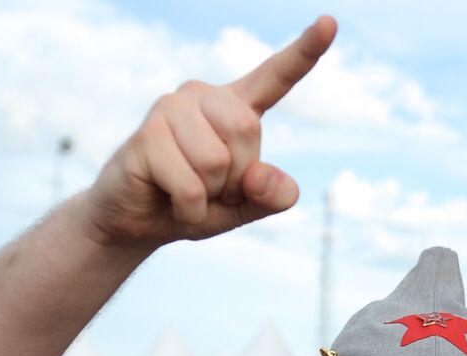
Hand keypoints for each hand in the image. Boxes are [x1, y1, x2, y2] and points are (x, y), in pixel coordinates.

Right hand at [81, 17, 336, 248]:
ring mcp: (171, 108)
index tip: (330, 22)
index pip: (276, 77)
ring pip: (217, 160)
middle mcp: (203, 97)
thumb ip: (270, 196)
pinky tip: (171, 201)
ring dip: (209, 194)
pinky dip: (190, 208)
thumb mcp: (244, 208)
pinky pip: (191, 186)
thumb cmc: (194, 205)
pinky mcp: (147, 134)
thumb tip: (264, 177)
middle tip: (211, 187)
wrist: (136, 220)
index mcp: (235, 108)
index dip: (305, 52)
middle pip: (247, 129)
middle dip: (236, 176)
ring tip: (187, 191)